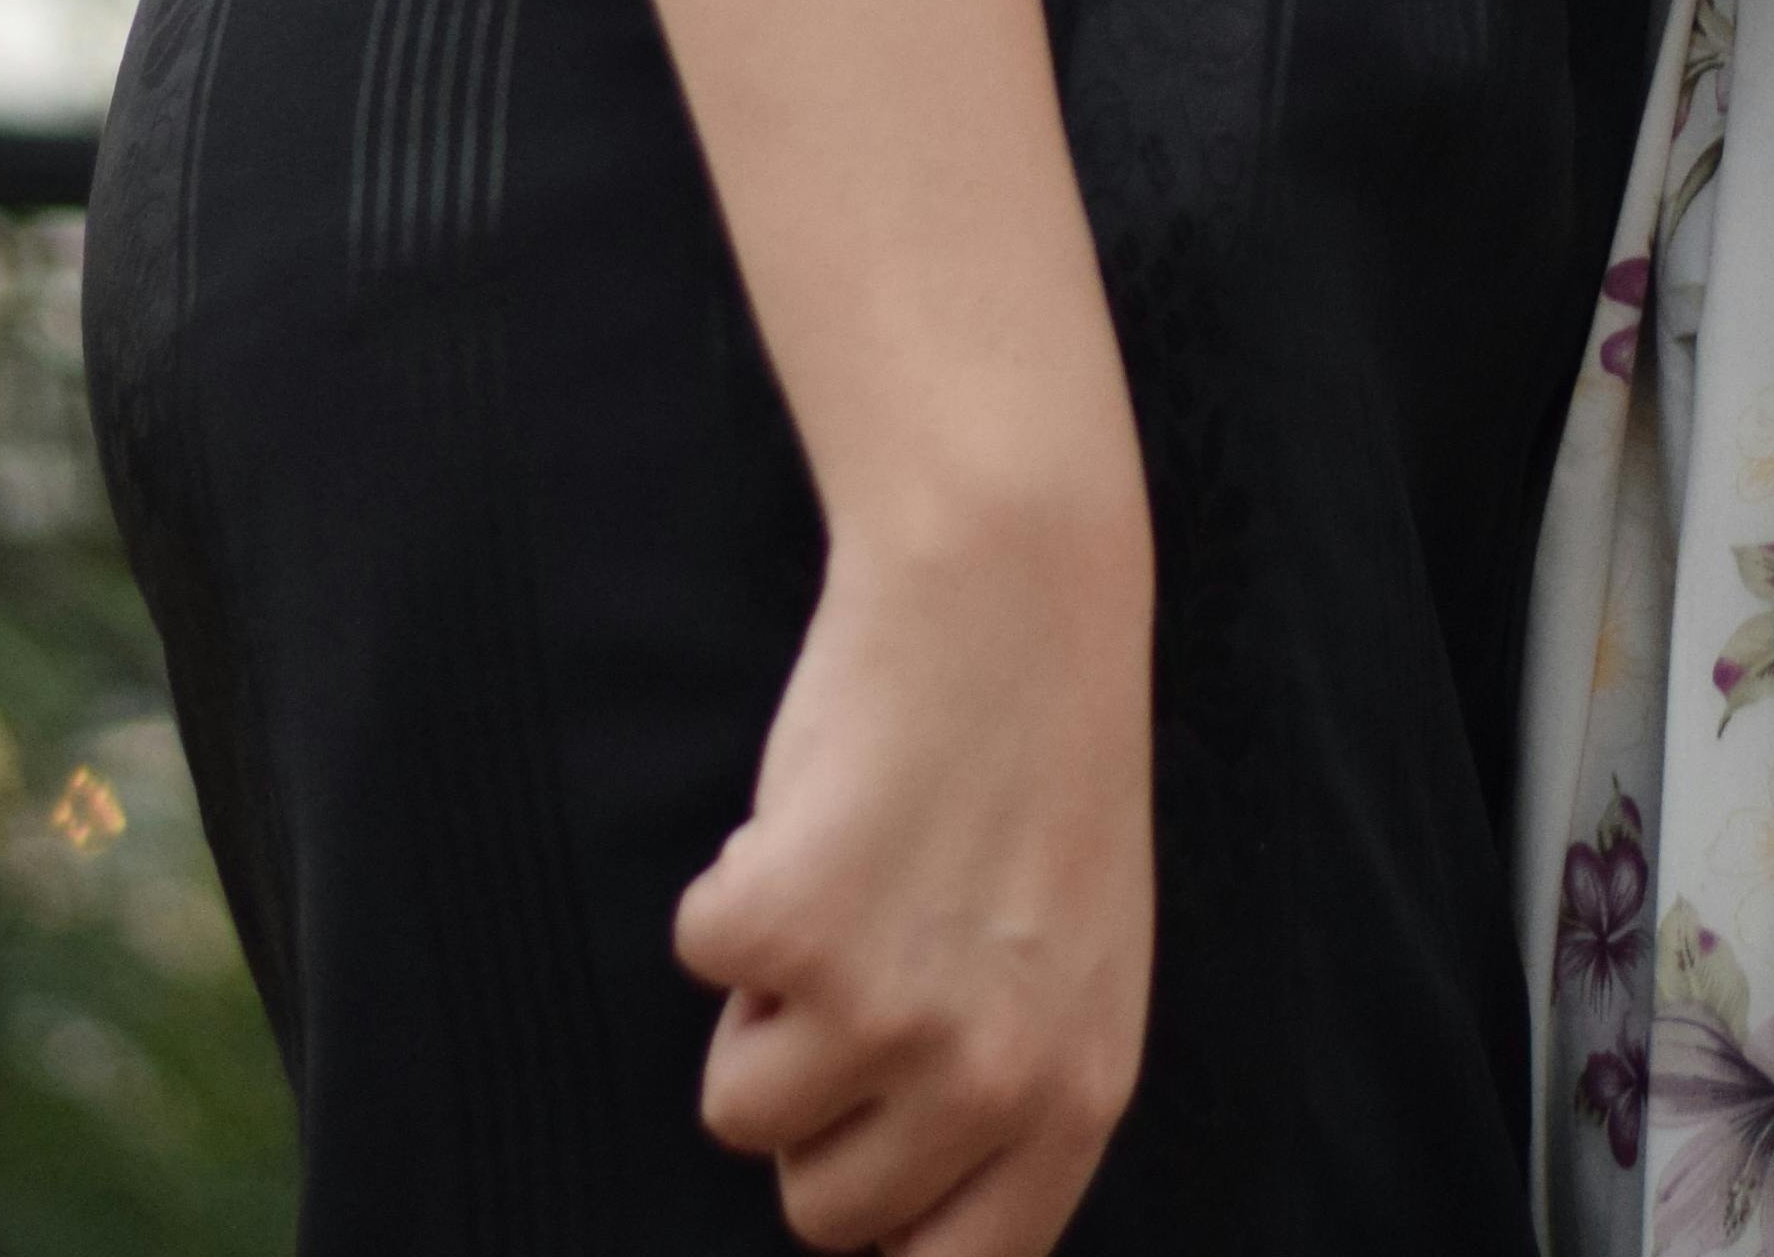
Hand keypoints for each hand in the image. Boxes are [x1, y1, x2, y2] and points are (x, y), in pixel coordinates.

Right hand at [679, 477, 1156, 1253]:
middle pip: (821, 1212)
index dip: (884, 1224)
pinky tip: (817, 808)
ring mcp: (888, 1010)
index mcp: (1075, 1098)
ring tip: (852, 872)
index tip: (858, 1149)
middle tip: (875, 952)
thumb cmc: (1032, 765)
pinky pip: (698, 961)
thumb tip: (903, 1237)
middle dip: (817, 1095)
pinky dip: (729, 886)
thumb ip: (1008, 1101)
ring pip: (741, 1107)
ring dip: (767, 996)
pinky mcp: (790, 927)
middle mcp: (991, 1078)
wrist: (1013, 582)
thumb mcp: (1071, 964)